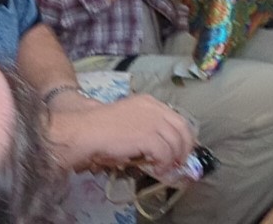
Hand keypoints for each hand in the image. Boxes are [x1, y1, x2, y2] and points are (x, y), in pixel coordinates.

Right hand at [48, 94, 194, 172]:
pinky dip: (164, 164)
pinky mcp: (149, 136)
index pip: (177, 118)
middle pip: (182, 129)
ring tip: (166, 169)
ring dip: (174, 159)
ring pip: (176, 143)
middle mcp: (154, 108)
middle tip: (179, 163)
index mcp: (149, 102)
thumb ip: (145, 128)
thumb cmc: (101, 128)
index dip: (183, 136)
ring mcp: (152, 121)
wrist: (87, 131)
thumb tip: (158, 146)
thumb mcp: (128, 120)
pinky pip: (166, 154)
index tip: (182, 149)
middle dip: (185, 148)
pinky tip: (157, 170)